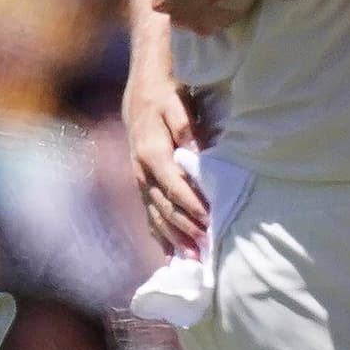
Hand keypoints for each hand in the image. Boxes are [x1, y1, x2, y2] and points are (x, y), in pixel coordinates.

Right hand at [126, 70, 208, 253]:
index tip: (210, 221)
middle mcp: (142, 171)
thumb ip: (187, 129)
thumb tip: (197, 155)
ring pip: (156, 215)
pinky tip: (170, 256)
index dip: (192, 205)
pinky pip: (149, 214)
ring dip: (174, 239)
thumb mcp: (177, 104)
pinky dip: (160, 236)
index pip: (174, 186)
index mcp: (152, 152)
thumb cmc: (165, 94)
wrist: (141, 89)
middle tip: (207, 249)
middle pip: (165, 207)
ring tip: (193, 261)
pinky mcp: (142, 184)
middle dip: (186, 229)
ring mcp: (140, 180)